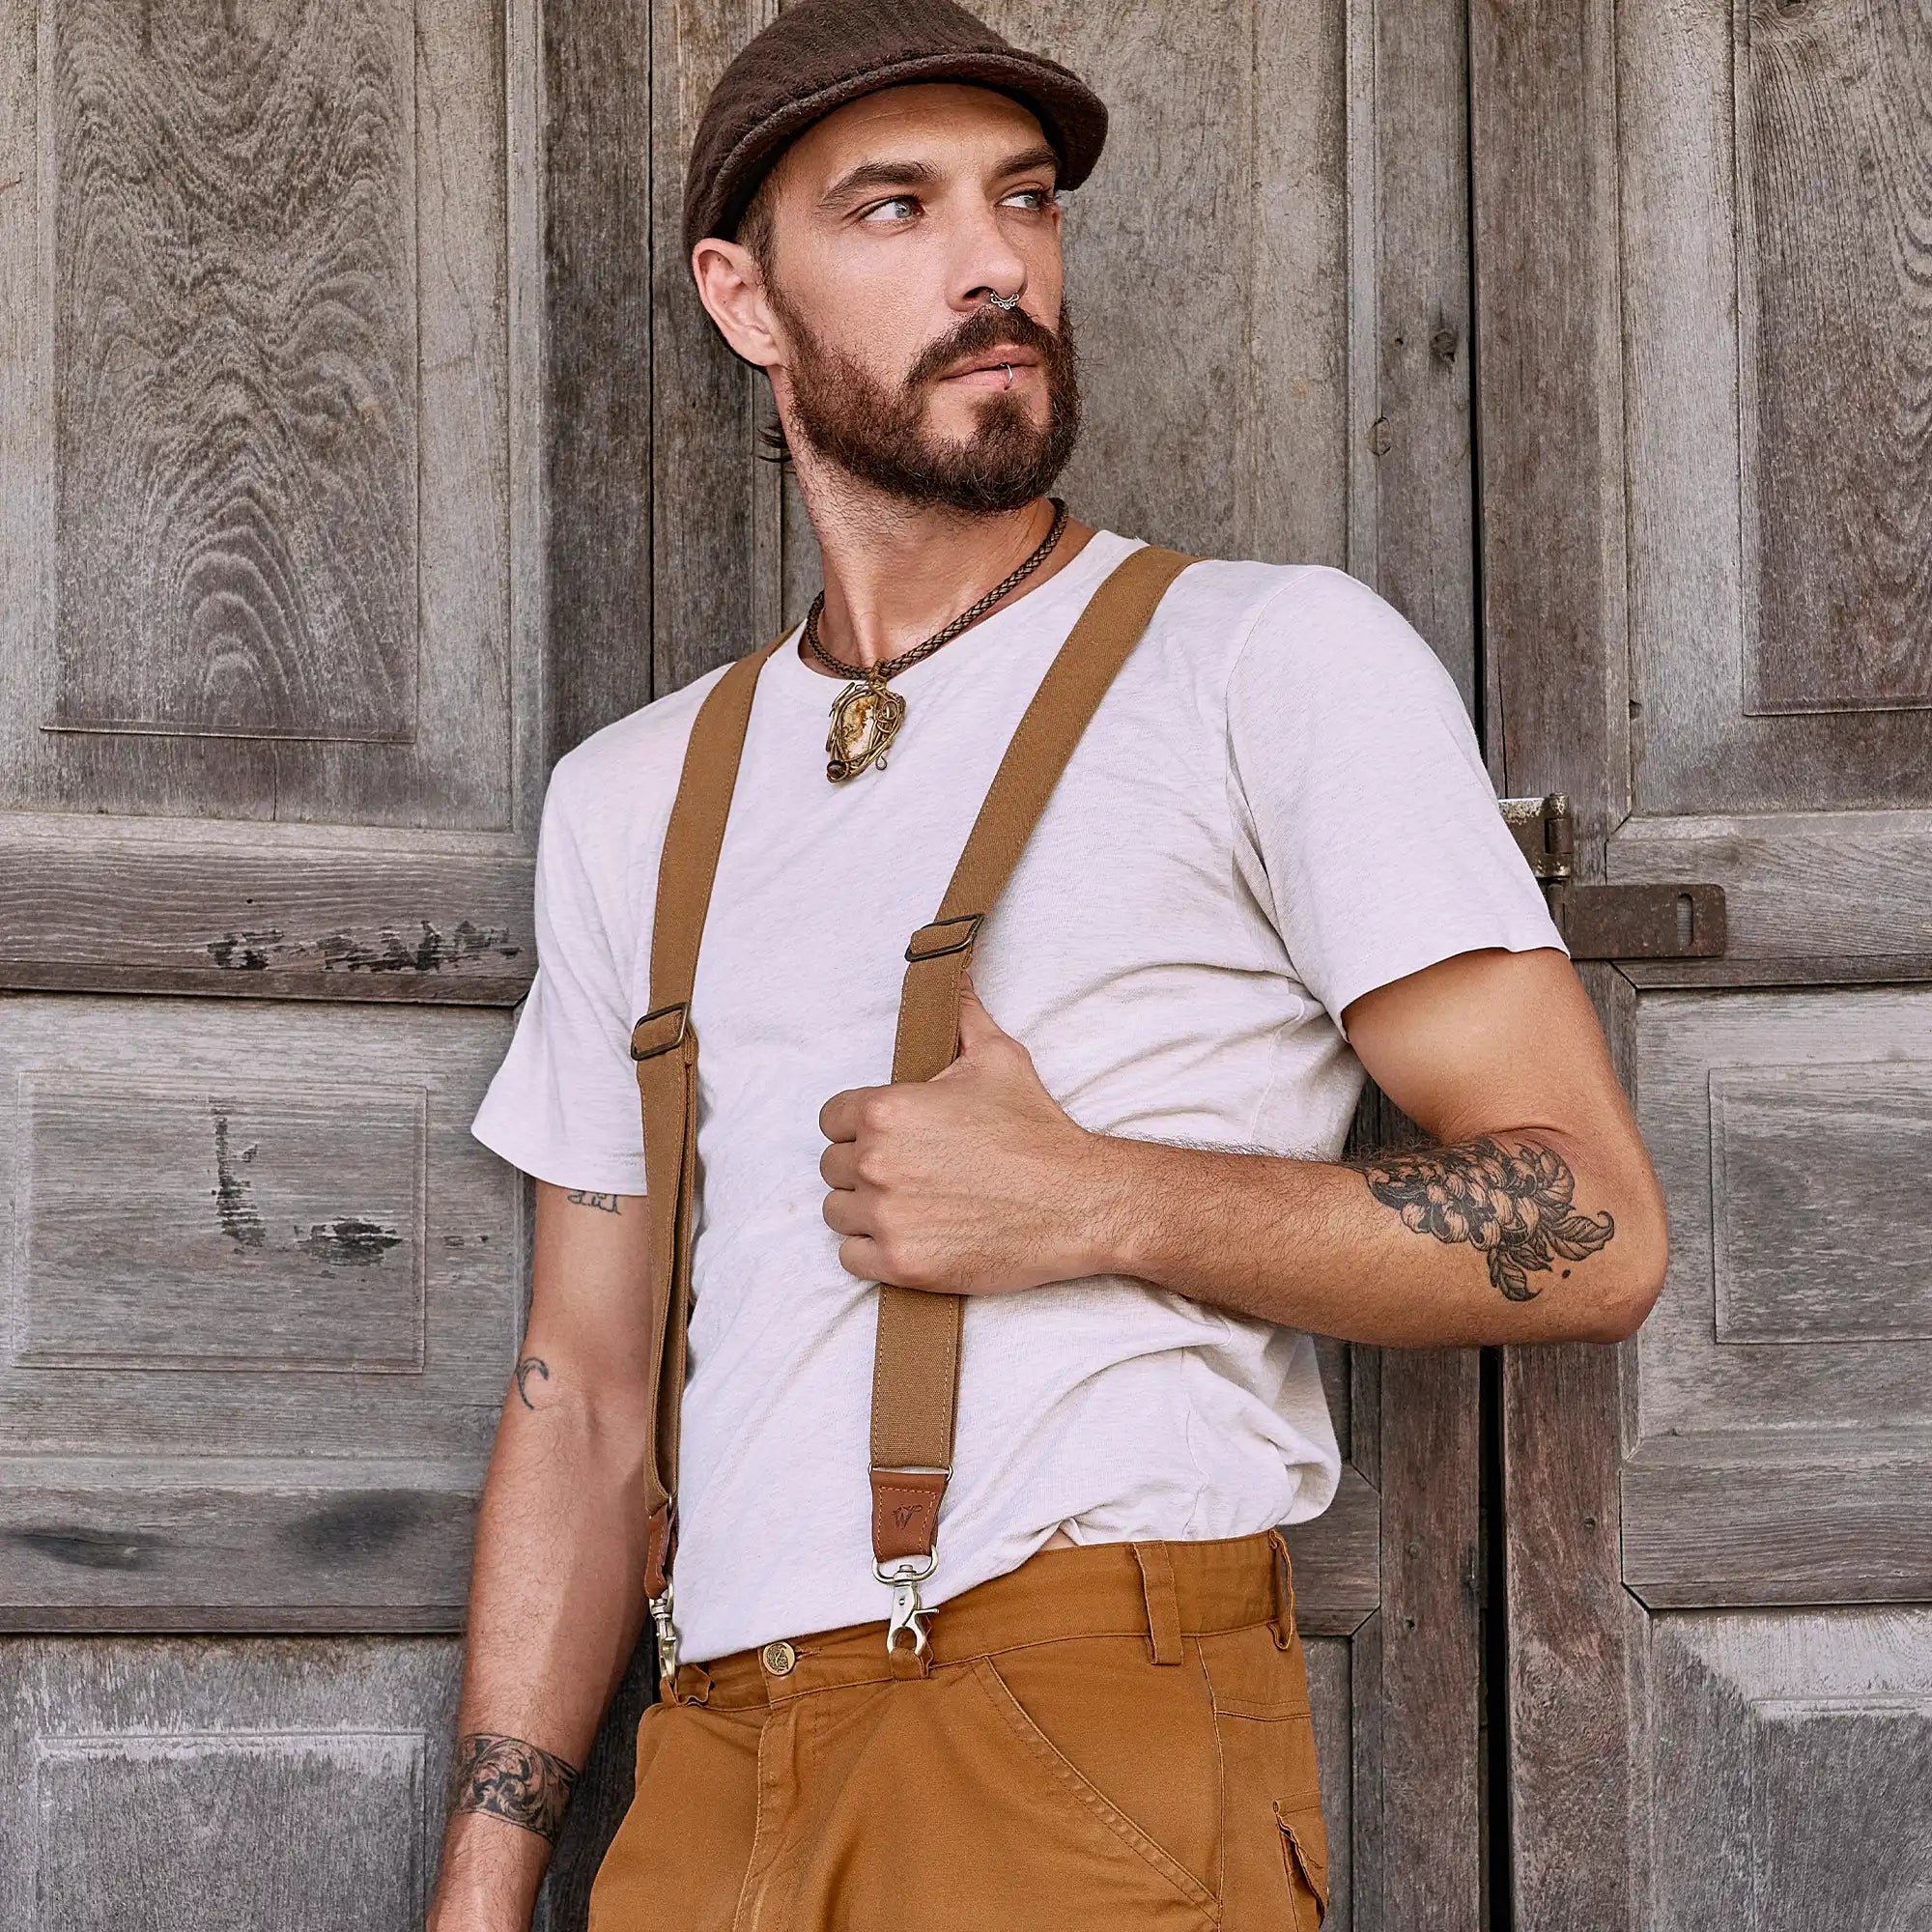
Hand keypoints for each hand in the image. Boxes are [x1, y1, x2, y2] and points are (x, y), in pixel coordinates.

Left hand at [817, 975, 1113, 1293]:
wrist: (1078, 1201)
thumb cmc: (1036, 1130)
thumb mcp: (999, 1057)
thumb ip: (962, 1015)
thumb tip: (954, 977)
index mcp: (886, 1109)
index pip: (831, 1119)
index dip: (858, 1126)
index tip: (893, 1137)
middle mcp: (876, 1162)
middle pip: (832, 1167)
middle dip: (863, 1169)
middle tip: (912, 1172)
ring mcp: (886, 1217)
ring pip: (837, 1214)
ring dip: (865, 1211)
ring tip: (912, 1205)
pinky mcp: (900, 1264)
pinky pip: (851, 1258)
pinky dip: (873, 1252)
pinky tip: (911, 1237)